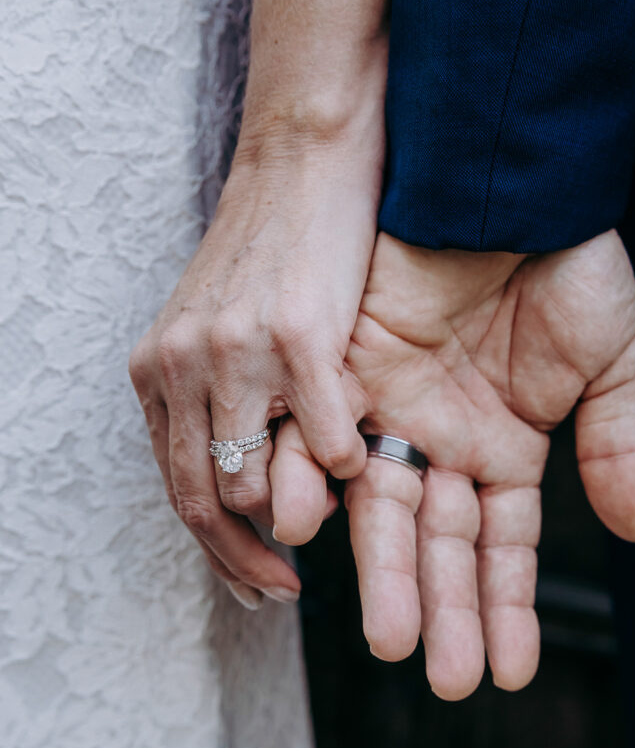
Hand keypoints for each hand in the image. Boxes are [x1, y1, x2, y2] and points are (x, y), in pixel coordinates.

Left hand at [128, 128, 382, 600]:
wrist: (303, 160)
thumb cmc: (273, 248)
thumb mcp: (216, 327)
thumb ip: (215, 401)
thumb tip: (246, 481)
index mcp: (160, 370)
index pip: (175, 490)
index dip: (216, 553)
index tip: (255, 586)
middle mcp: (183, 365)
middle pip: (205, 502)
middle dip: (246, 563)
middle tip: (285, 587)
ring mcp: (236, 352)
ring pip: (257, 484)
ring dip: (301, 510)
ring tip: (333, 503)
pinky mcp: (296, 334)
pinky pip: (325, 439)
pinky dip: (345, 463)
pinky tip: (361, 456)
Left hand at [342, 230, 634, 697]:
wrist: (506, 185)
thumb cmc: (566, 266)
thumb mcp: (610, 361)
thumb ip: (618, 448)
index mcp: (505, 448)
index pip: (503, 548)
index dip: (506, 608)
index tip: (510, 671)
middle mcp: (443, 442)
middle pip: (439, 544)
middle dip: (442, 608)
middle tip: (442, 677)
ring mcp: (391, 411)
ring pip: (383, 508)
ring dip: (385, 571)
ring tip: (390, 636)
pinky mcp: (343, 371)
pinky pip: (323, 438)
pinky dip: (316, 482)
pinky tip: (316, 533)